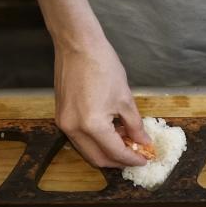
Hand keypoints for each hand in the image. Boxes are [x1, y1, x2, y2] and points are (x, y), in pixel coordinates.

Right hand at [54, 37, 150, 167]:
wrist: (77, 45)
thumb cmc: (103, 66)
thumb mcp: (125, 98)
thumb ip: (134, 125)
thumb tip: (142, 142)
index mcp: (92, 125)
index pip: (115, 152)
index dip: (132, 159)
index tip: (145, 159)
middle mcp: (74, 129)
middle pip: (97, 159)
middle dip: (118, 161)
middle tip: (135, 156)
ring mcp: (64, 124)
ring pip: (87, 151)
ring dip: (106, 152)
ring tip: (124, 142)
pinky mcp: (61, 117)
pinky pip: (80, 139)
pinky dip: (95, 141)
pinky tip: (110, 132)